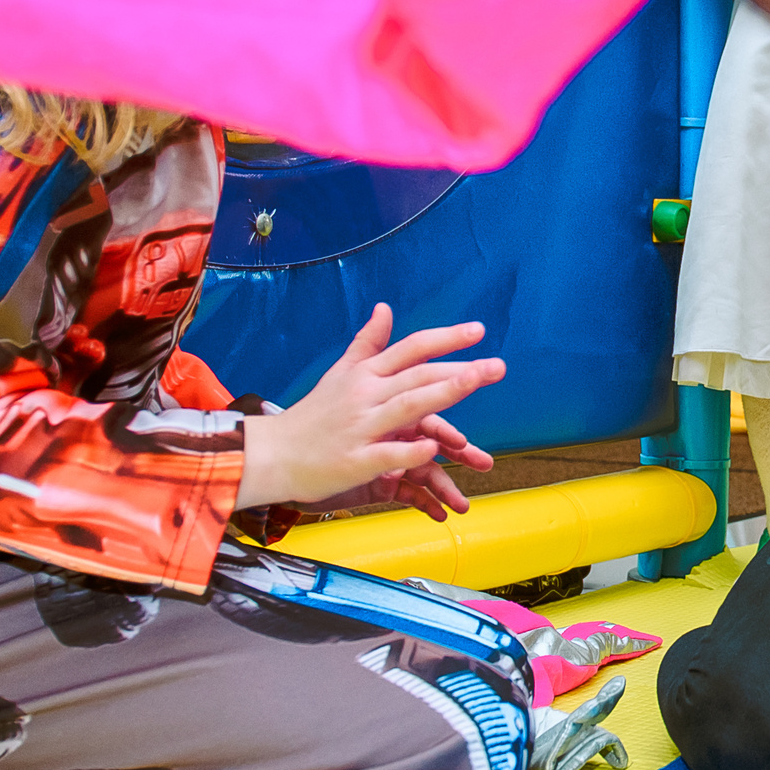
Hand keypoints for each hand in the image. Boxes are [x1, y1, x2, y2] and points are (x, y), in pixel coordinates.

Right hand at [237, 304, 504, 513]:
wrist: (271, 454)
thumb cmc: (312, 415)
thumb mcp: (340, 373)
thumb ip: (368, 344)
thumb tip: (386, 308)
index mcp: (364, 374)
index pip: (411, 348)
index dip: (446, 338)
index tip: (479, 330)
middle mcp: (365, 396)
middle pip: (418, 376)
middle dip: (460, 370)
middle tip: (498, 367)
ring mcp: (360, 428)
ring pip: (408, 407)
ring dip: (444, 394)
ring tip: (476, 383)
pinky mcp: (355, 461)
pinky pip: (387, 454)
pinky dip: (410, 450)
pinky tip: (435, 448)